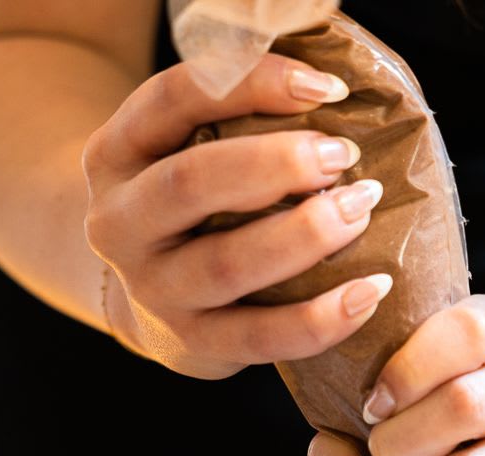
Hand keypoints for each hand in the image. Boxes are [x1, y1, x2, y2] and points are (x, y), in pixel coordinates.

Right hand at [81, 55, 391, 379]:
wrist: (149, 301)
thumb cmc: (193, 205)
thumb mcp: (185, 149)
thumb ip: (235, 116)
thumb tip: (329, 89)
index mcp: (116, 153)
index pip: (174, 99)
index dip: (252, 84)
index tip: (327, 88)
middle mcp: (118, 222)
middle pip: (189, 182)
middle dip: (276, 164)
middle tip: (342, 157)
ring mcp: (151, 289)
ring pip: (226, 264)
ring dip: (304, 235)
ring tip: (362, 209)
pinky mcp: (191, 342)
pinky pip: (260, 337)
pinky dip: (320, 318)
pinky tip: (369, 292)